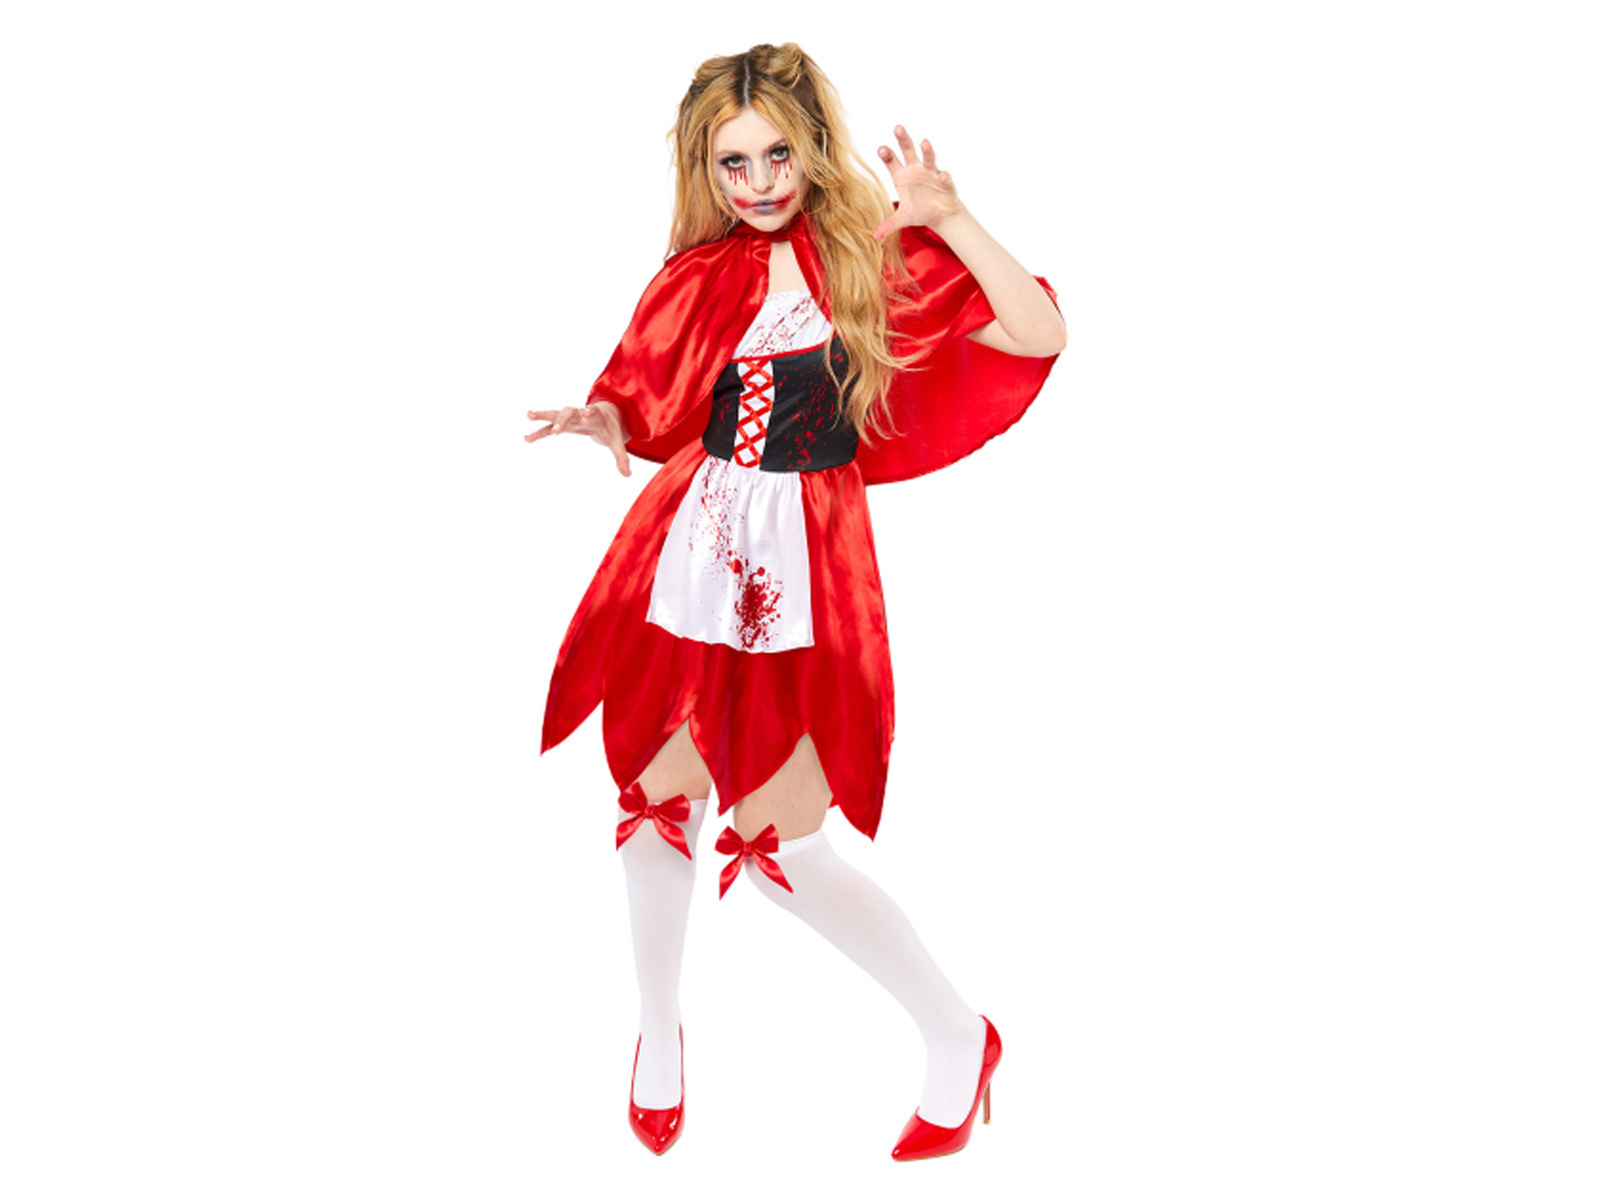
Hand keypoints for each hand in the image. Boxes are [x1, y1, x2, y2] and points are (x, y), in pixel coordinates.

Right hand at [525, 401, 631, 476]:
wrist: (605, 412)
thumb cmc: (610, 427)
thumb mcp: (617, 441)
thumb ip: (622, 457)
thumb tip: (628, 475)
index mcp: (595, 417)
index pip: (592, 413)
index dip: (590, 412)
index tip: (587, 411)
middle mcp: (580, 414)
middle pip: (569, 412)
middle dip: (562, 419)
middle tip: (556, 431)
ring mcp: (569, 418)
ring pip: (554, 415)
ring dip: (543, 415)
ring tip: (528, 415)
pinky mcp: (563, 424)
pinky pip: (548, 427)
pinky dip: (539, 432)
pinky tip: (527, 438)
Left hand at [872, 126, 964, 241]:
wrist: (940, 215)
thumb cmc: (919, 211)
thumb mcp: (903, 218)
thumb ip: (890, 225)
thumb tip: (875, 237)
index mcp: (901, 176)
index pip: (892, 162)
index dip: (887, 155)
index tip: (881, 149)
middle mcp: (915, 170)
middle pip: (908, 150)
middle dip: (903, 139)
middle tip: (897, 127)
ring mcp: (931, 173)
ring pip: (928, 158)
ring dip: (927, 150)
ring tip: (925, 142)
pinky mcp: (945, 182)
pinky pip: (945, 177)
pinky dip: (945, 177)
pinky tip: (944, 176)